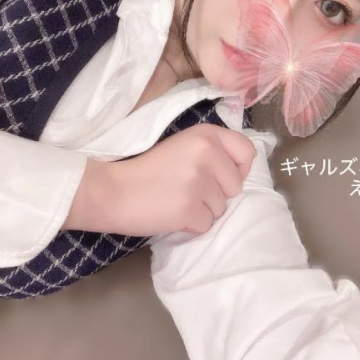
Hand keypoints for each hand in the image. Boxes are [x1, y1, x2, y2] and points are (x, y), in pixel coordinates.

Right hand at [63, 123, 256, 235]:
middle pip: (236, 186)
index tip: (222, 176)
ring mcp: (199, 181)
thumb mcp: (182, 146)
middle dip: (217, 194)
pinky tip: (170, 212)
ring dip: (202, 210)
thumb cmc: (147, 169)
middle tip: (187, 188)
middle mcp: (206, 153)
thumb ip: (211, 152)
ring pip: (221, 208)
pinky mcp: (189, 208)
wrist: (111, 189)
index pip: (247, 152)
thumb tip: (239, 173)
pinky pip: (206, 224)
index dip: (239, 169)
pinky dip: (190, 224)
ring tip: (175, 200)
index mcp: (206, 134)